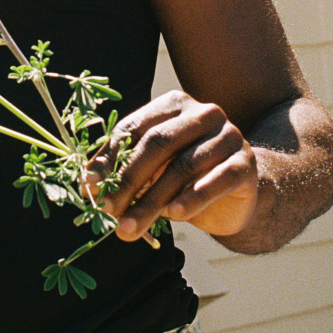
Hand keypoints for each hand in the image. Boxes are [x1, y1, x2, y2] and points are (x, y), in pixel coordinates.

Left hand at [88, 90, 258, 240]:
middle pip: (157, 144)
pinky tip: (174, 216)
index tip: (90, 186)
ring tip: (131, 226)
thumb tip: (88, 182)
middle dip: (128, 181)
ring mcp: (227, 136)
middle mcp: (202, 113)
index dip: (110, 157)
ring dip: (152, 200)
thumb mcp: (152, 170)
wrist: (238, 194)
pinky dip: (193, 198)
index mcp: (173, 105)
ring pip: (183, 166)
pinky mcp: (245, 163)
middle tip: (108, 211)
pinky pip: (217, 180)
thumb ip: (124, 169)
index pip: (134, 127)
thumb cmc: (186, 178)